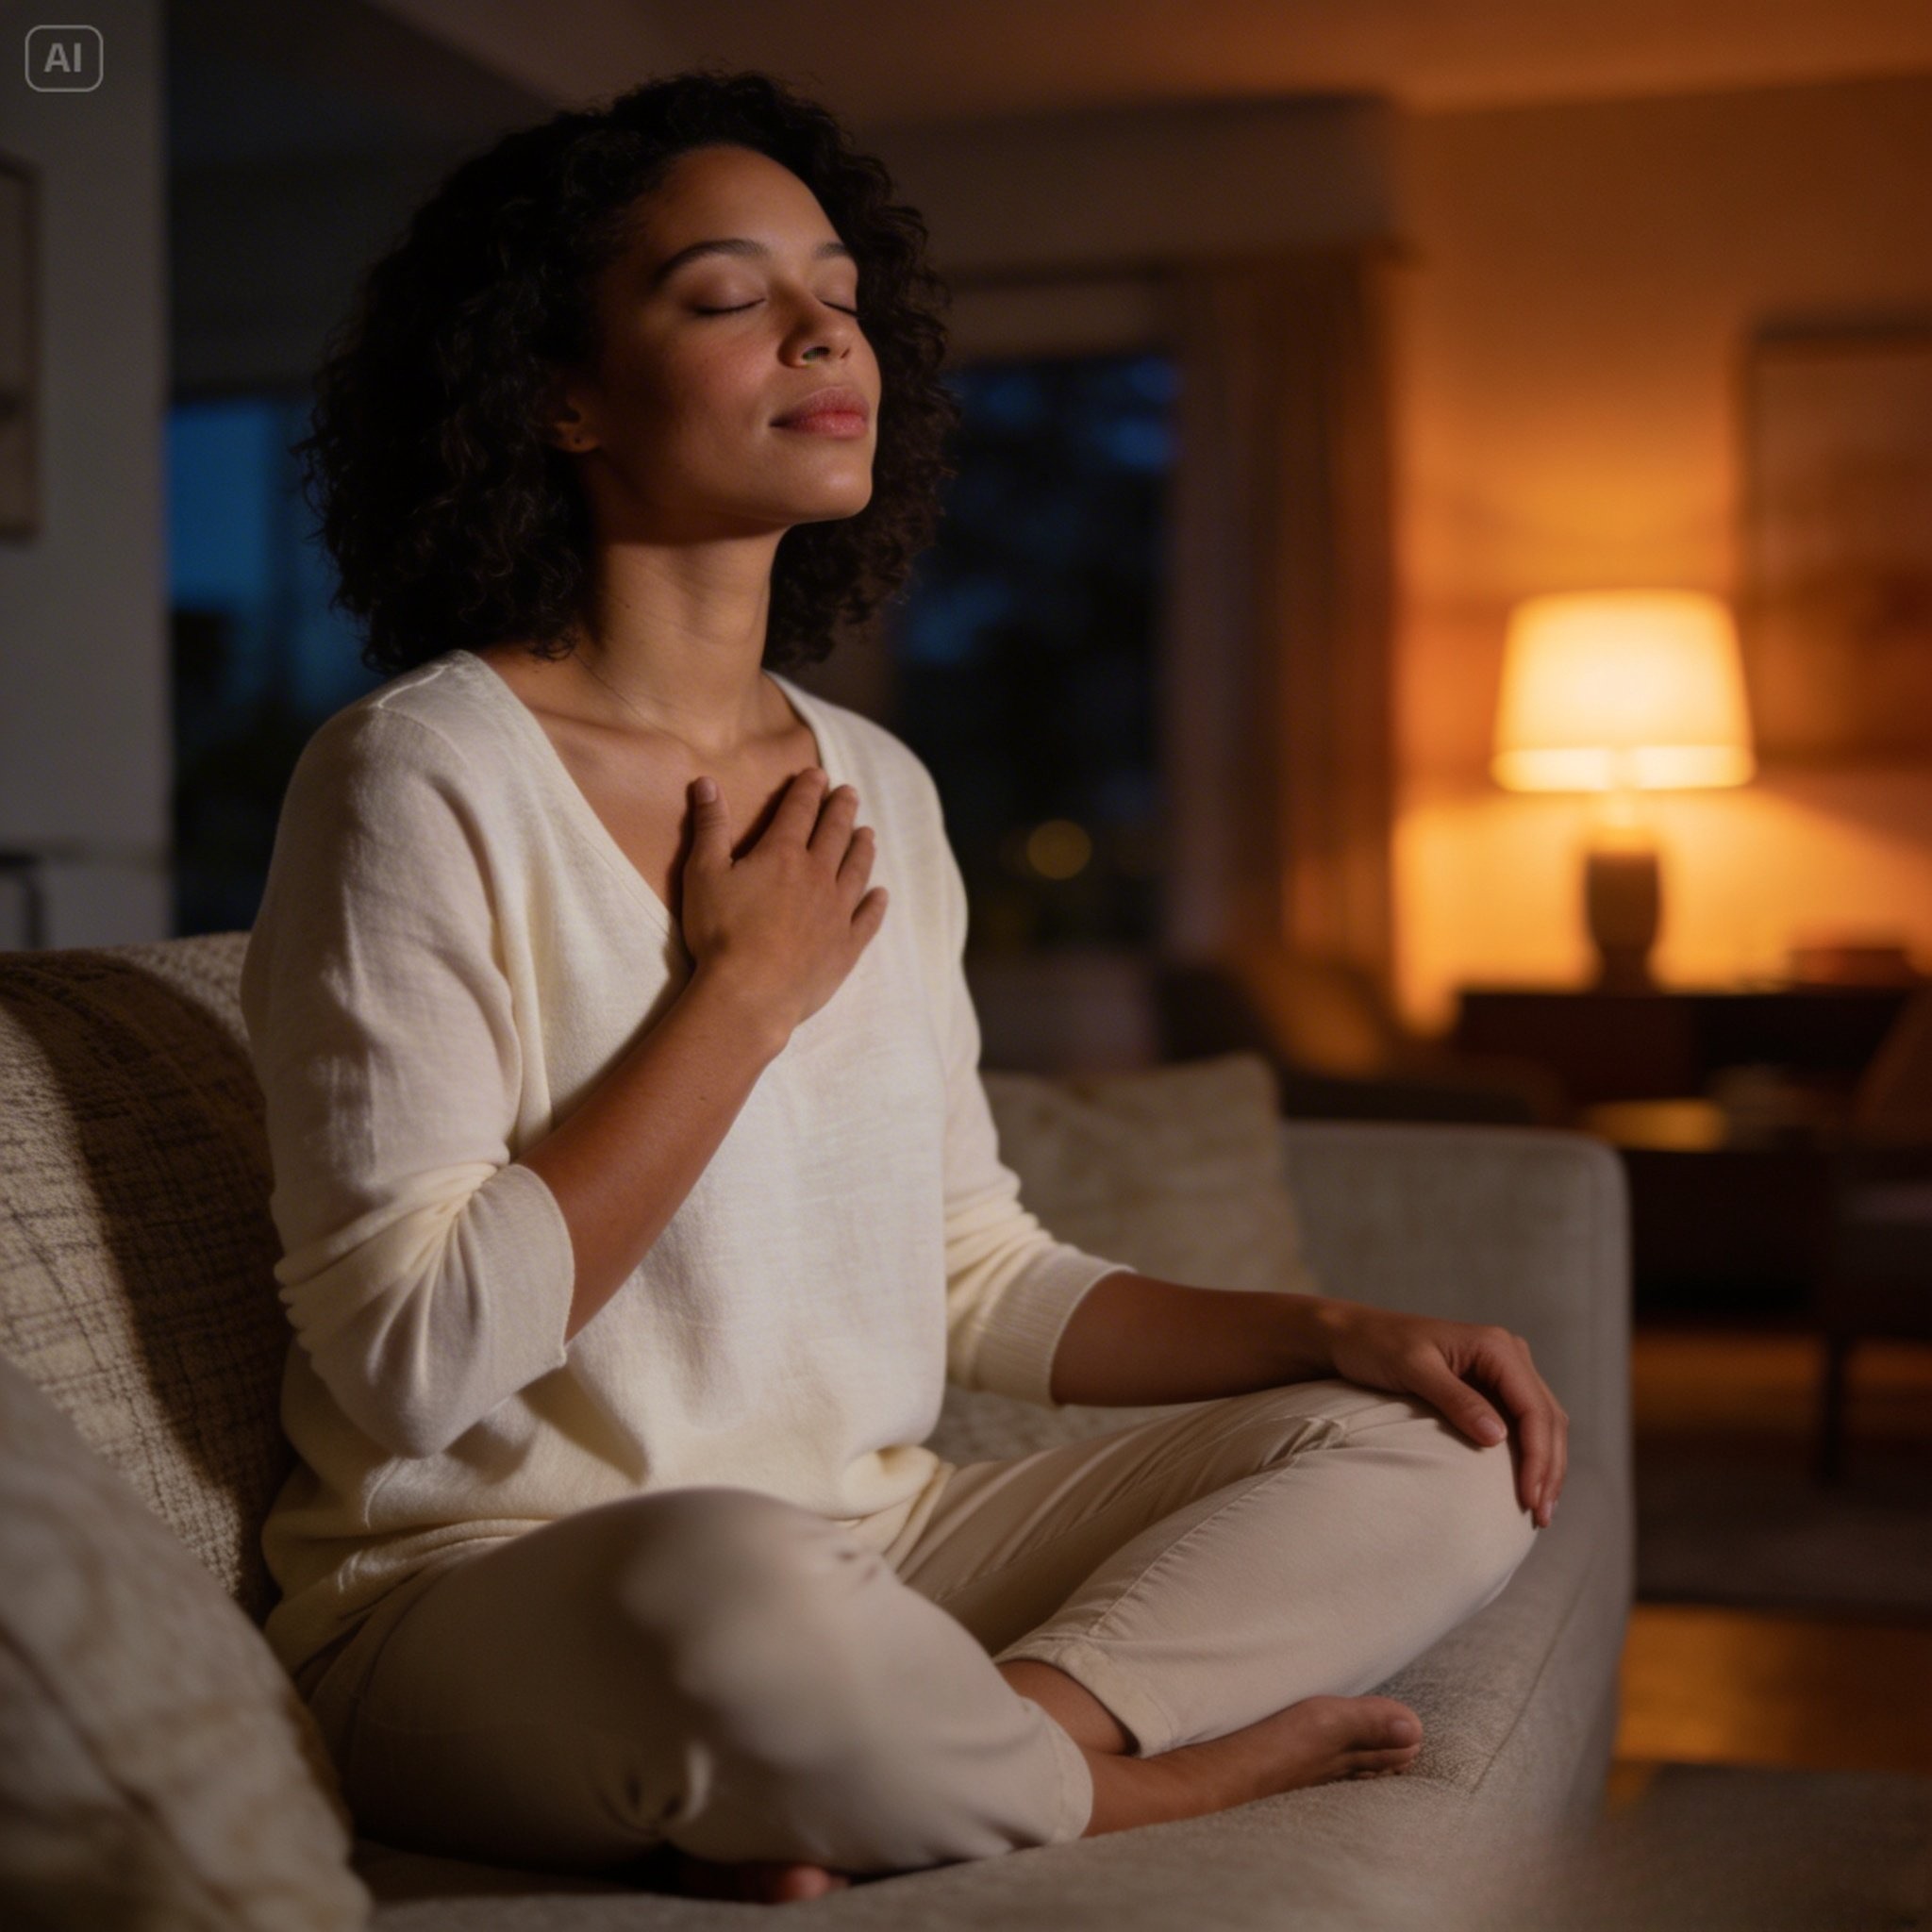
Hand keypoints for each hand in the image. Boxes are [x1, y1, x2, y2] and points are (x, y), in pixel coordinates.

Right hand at [679, 767, 888, 1036]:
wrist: (751, 993)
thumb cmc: (720, 933)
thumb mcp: (703, 873)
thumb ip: (709, 827)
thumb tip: (706, 782)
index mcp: (782, 854)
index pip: (799, 811)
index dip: (808, 789)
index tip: (818, 774)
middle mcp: (817, 876)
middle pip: (835, 834)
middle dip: (841, 809)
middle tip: (850, 793)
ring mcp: (837, 912)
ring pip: (857, 870)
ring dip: (863, 849)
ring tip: (868, 834)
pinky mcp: (846, 946)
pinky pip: (867, 919)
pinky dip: (876, 905)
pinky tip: (882, 895)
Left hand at [1319, 1303, 1568, 1527]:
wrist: (1353, 1336)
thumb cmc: (1376, 1348)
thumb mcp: (1412, 1370)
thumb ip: (1455, 1400)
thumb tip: (1497, 1438)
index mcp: (1496, 1346)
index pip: (1534, 1408)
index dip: (1538, 1457)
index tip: (1530, 1499)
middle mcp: (1509, 1353)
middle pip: (1548, 1418)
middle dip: (1549, 1468)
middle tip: (1541, 1516)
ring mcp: (1503, 1369)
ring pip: (1543, 1422)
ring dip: (1546, 1465)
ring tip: (1540, 1509)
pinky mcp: (1492, 1384)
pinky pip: (1524, 1421)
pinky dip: (1531, 1452)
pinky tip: (1528, 1482)